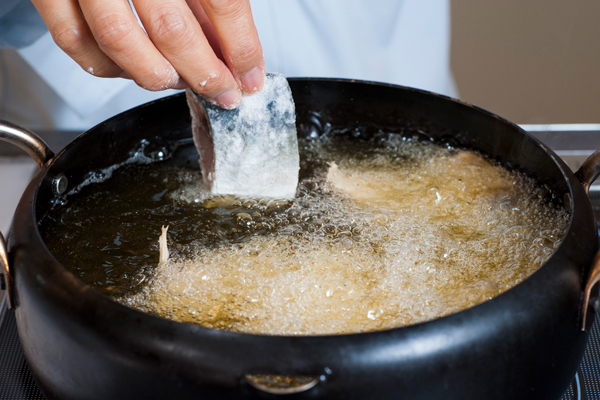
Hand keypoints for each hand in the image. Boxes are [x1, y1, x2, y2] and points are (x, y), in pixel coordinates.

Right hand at [31, 0, 264, 108]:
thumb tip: (232, 51)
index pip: (223, 1)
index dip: (242, 47)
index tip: (250, 77)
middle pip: (172, 29)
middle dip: (204, 74)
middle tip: (222, 93)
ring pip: (119, 42)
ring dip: (156, 76)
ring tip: (179, 81)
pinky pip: (73, 40)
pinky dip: (106, 66)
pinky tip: (131, 69)